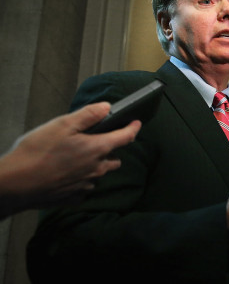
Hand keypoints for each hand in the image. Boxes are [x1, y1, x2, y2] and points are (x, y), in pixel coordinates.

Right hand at [0, 102, 140, 216]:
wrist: (15, 185)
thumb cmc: (36, 153)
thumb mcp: (62, 125)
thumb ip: (88, 115)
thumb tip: (107, 107)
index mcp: (97, 149)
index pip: (125, 137)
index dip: (133, 128)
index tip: (136, 123)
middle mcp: (97, 169)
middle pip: (115, 158)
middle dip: (112, 149)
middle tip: (98, 140)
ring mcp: (86, 185)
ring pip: (100, 173)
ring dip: (96, 165)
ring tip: (78, 157)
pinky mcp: (74, 197)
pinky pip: (85, 187)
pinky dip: (82, 179)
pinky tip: (67, 173)